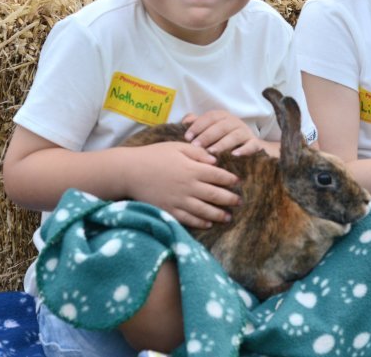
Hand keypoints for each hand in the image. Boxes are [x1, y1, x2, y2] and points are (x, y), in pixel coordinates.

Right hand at [126, 141, 240, 228]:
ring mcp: (179, 200)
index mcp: (192, 169)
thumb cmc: (154, 155)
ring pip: (204, 210)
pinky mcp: (168, 210)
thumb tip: (215, 160)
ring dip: (218, 214)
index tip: (238, 182)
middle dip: (229, 199)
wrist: (129, 171)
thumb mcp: (177, 147)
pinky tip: (208, 224)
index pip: (218, 175)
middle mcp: (188, 186)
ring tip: (228, 217)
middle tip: (240, 202)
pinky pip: (188, 219)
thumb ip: (198, 153)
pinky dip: (199, 223)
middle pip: (214, 195)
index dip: (230, 180)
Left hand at [181, 109, 264, 155]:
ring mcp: (246, 132)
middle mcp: (235, 122)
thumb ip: (198, 123)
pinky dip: (244, 150)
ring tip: (212, 152)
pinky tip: (234, 156)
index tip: (187, 137)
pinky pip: (251, 145)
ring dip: (222, 143)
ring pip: (235, 135)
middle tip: (196, 146)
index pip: (210, 117)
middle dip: (207, 136)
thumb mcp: (211, 129)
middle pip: (221, 126)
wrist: (249, 147)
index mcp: (223, 116)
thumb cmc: (223, 138)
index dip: (198, 125)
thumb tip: (185, 121)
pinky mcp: (255, 144)